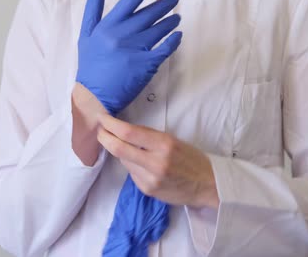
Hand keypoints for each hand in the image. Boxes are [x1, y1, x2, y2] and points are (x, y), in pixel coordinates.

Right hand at [76, 0, 182, 115]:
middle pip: (150, 13)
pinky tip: (178, 36)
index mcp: (108, 26)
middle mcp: (123, 35)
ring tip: (176, 16)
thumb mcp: (86, 37)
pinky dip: (173, 41)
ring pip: (160, 29)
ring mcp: (136, 50)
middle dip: (165, 3)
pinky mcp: (146, 65)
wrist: (94, 97)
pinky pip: (165, 48)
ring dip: (170, 21)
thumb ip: (92, 12)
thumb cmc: (90, 67)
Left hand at [96, 114, 218, 208]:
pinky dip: (131, 165)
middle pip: (119, 148)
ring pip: (123, 161)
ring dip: (119, 151)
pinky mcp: (147, 189)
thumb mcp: (174, 141)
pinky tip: (141, 163)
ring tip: (124, 145)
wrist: (208, 185)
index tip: (102, 117)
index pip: (129, 132)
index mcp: (164, 144)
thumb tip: (124, 130)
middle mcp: (156, 162)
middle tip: (99, 130)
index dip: (111, 124)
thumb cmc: (191, 159)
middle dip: (104, 137)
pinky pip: (132, 173)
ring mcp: (150, 178)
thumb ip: (149, 136)